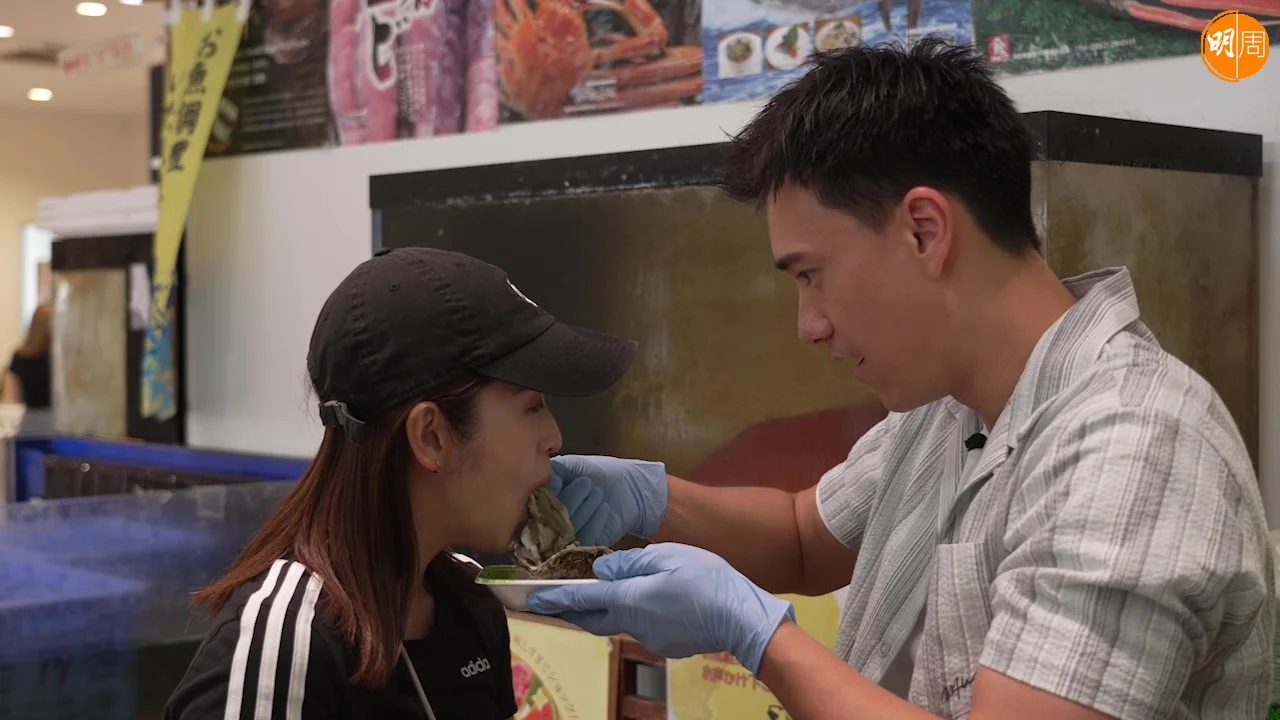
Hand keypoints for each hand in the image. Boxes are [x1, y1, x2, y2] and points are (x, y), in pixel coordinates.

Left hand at [524, 543, 793, 674]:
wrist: (741, 618)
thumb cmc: (706, 579)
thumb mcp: (666, 556)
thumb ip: (629, 562)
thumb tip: (600, 570)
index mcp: (629, 598)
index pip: (581, 599)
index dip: (554, 599)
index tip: (529, 600)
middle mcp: (633, 622)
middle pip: (592, 618)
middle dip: (569, 610)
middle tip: (549, 602)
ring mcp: (650, 637)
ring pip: (615, 622)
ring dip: (600, 611)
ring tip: (592, 596)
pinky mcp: (666, 644)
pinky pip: (639, 627)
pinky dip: (630, 614)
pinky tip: (642, 602)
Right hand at [546, 455, 667, 546]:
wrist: (631, 488)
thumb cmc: (600, 473)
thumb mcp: (573, 465)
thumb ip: (553, 470)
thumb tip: (541, 480)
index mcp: (545, 499)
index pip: (535, 502)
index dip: (547, 493)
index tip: (559, 481)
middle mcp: (552, 520)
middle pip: (551, 516)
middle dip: (570, 497)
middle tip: (587, 483)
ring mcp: (569, 535)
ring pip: (568, 528)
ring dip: (585, 507)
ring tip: (598, 492)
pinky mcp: (587, 546)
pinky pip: (585, 538)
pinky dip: (595, 521)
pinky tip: (605, 507)